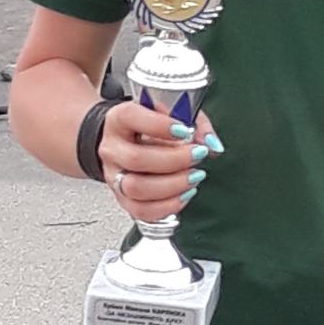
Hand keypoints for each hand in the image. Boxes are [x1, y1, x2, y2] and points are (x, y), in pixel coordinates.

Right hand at [99, 101, 223, 220]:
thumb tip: (211, 144)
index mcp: (119, 119)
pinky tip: (185, 193)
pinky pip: (142, 210)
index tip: (185, 131)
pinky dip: (168, 205)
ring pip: (137, 188)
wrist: (129, 140)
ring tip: (194, 176)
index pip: (130, 117)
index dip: (159, 125)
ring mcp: (114, 175)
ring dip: (173, 185)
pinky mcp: (122, 198)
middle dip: (175, 160)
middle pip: (136, 159)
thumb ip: (196, 124)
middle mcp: (112, 148)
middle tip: (198, 154)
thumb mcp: (174, 113)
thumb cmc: (152, 125)